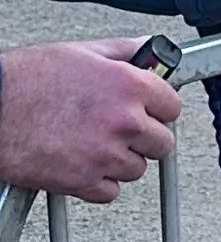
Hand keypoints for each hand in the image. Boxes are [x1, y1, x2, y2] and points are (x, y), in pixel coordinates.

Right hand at [0, 42, 181, 202]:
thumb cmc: (25, 80)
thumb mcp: (82, 52)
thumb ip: (125, 51)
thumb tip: (151, 49)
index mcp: (130, 86)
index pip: (173, 107)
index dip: (158, 108)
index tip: (148, 110)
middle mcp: (124, 122)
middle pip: (162, 143)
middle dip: (144, 137)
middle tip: (120, 130)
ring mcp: (105, 155)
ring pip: (137, 169)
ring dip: (120, 160)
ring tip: (93, 144)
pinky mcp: (82, 182)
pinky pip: (110, 192)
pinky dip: (98, 183)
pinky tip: (82, 163)